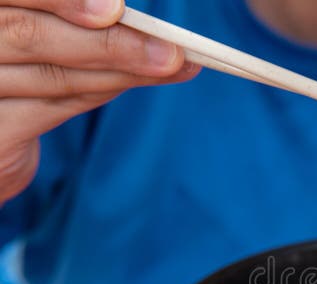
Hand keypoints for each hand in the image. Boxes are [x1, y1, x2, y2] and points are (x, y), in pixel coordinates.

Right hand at [0, 0, 198, 201]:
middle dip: (107, 42)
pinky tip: (135, 80)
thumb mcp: (33, 32)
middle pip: (29, 33)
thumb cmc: (14, 68)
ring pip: (51, 74)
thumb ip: (76, 20)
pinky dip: (100, 91)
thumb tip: (146, 24)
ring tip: (172, 65)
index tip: (115, 9)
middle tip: (170, 51)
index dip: (62, 1)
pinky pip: (50, 109)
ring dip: (120, 70)